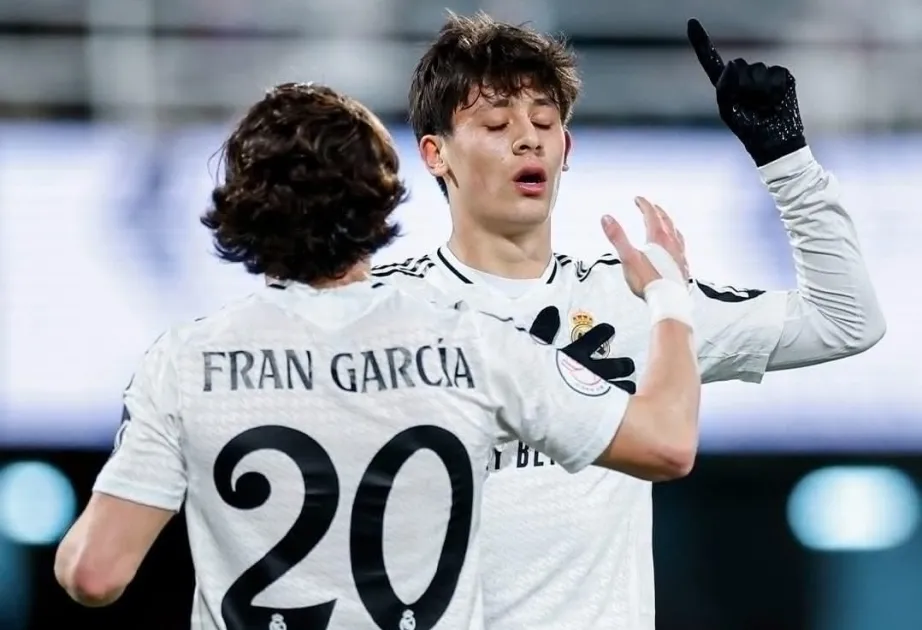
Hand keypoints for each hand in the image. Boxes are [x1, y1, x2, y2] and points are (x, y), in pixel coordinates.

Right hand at [600, 197, 689, 299]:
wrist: (668, 301)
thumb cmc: (648, 282)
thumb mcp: (628, 257)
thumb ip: (617, 237)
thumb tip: (607, 218)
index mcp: (658, 238)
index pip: (651, 215)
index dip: (644, 205)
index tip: (638, 199)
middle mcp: (672, 243)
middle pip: (666, 221)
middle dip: (657, 211)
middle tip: (651, 207)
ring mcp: (680, 255)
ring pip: (676, 233)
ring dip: (669, 224)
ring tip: (666, 223)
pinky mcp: (683, 267)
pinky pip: (681, 248)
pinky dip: (676, 241)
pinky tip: (675, 248)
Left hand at [687, 18, 805, 165]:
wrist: (774, 141)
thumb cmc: (747, 128)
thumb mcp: (727, 112)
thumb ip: (723, 87)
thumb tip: (733, 62)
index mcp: (726, 84)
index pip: (711, 59)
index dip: (701, 41)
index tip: (691, 22)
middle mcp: (744, 74)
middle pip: (739, 64)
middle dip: (743, 84)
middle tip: (750, 104)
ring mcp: (764, 73)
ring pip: (758, 70)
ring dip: (759, 90)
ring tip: (763, 105)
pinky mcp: (783, 76)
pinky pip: (776, 74)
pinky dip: (774, 90)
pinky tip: (776, 101)